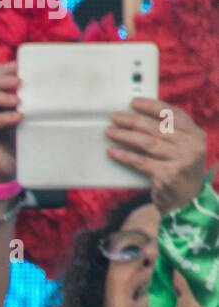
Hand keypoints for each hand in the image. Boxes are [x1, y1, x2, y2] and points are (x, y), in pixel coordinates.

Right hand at [0, 61, 20, 185]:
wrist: (3, 169)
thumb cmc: (12, 139)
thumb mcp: (17, 113)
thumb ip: (21, 98)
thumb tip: (41, 80)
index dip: (3, 69)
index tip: (21, 66)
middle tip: (19, 81)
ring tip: (17, 99)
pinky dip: (2, 118)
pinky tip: (17, 117)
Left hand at [107, 99, 206, 214]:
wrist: (186, 203)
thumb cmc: (180, 173)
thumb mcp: (183, 150)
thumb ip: (171, 135)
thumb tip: (141, 118)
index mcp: (196, 135)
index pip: (173, 114)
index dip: (152, 106)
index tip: (134, 102)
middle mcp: (191, 146)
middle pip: (156, 127)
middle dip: (132, 121)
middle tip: (114, 117)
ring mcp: (180, 160)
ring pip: (147, 143)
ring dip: (125, 136)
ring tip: (110, 132)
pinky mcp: (167, 175)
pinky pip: (140, 162)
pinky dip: (124, 156)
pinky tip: (113, 151)